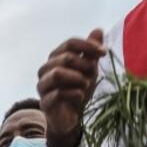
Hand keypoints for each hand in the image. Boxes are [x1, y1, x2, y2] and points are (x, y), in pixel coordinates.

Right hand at [37, 29, 106, 146]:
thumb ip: (90, 51)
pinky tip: (80, 96)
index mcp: (55, 58)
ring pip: (57, 73)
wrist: (71, 117)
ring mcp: (42, 86)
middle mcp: (45, 70)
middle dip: (83, 65)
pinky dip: (74, 93)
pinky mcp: (44, 102)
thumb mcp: (89, 69)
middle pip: (65, 57)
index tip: (104, 52)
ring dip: (77, 78)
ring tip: (85, 85)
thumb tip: (98, 30)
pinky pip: (58, 93)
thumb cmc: (78, 90)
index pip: (69, 43)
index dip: (88, 45)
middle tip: (92, 74)